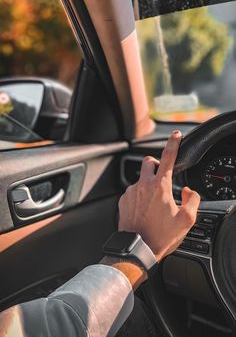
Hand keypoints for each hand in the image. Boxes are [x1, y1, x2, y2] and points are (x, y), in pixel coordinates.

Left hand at [118, 130, 199, 261]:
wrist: (137, 249)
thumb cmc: (161, 236)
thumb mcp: (186, 220)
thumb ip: (192, 200)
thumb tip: (188, 191)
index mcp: (160, 186)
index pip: (168, 157)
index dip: (173, 143)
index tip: (175, 135)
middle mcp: (143, 185)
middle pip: (148, 161)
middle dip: (155, 164)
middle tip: (161, 177)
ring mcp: (130, 192)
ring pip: (140, 179)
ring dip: (147, 185)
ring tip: (154, 206)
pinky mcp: (122, 201)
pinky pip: (132, 192)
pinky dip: (139, 197)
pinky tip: (144, 212)